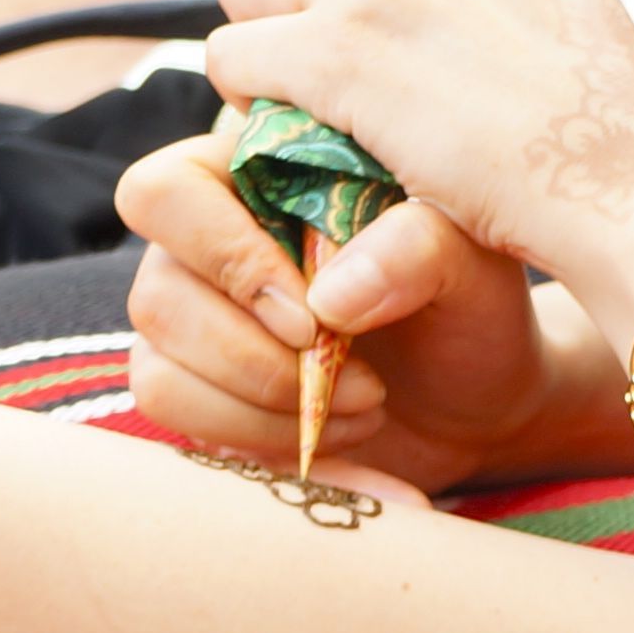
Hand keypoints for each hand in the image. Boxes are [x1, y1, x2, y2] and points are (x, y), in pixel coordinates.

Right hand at [117, 133, 562, 488]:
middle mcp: (201, 248)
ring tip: (368, 409)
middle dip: (260, 362)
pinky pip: (193, 441)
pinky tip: (353, 455)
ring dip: (267, 414)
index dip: (222, 258)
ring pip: (160, 378)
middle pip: (156, 299)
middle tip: (364, 381)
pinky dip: (274, 455)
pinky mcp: (201, 400)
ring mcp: (191, 328)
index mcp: (252, 177)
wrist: (478, 394)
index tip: (312, 318)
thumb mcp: (473, 262)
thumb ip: (420, 246)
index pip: (165, 193)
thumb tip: (331, 298)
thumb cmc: (469, 303)